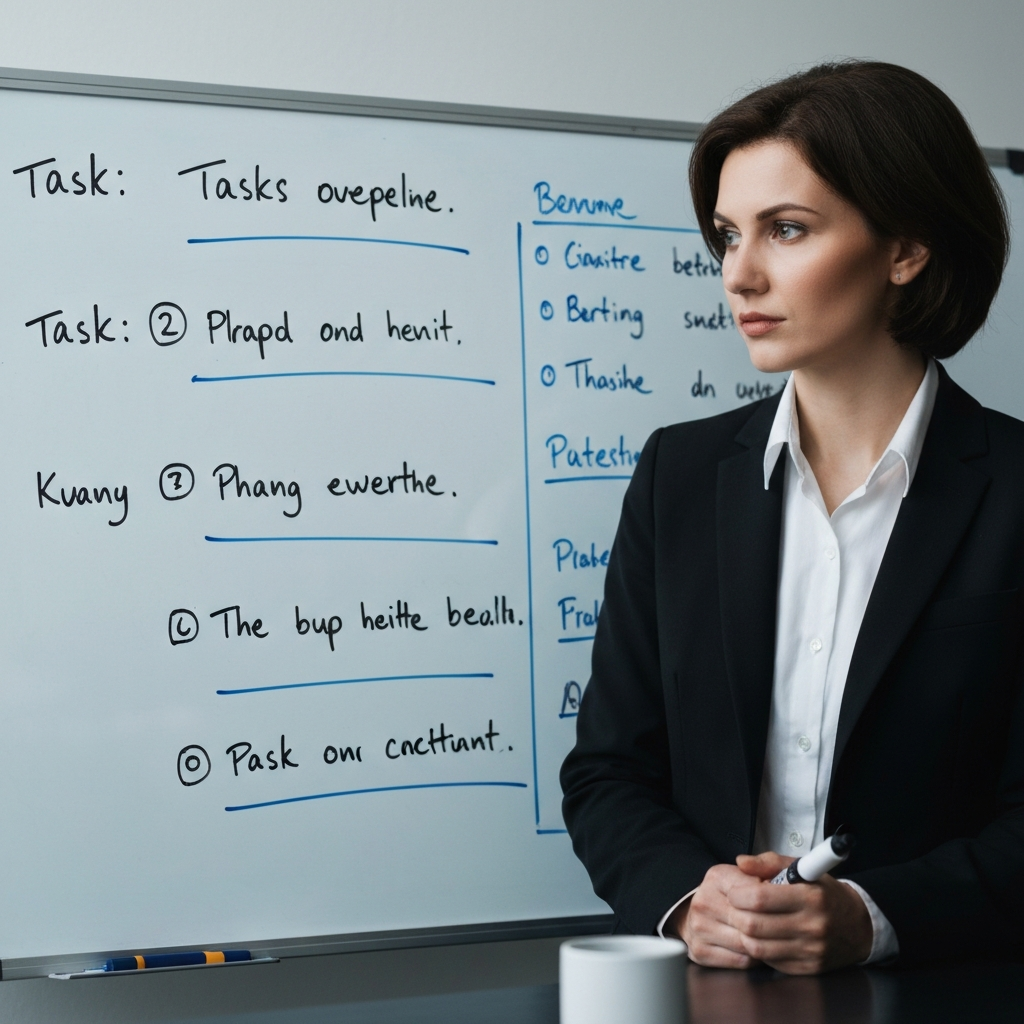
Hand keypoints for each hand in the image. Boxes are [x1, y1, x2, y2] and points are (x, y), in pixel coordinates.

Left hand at [668, 852, 872, 973]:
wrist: (858, 926)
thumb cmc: (823, 892)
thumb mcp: (801, 868)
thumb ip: (768, 862)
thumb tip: (741, 863)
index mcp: (809, 897)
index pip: (760, 899)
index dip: (738, 895)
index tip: (734, 892)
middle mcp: (812, 926)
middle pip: (755, 926)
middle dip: (736, 915)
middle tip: (734, 908)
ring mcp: (811, 951)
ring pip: (759, 948)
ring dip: (744, 935)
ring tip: (745, 922)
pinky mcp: (809, 968)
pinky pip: (771, 962)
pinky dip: (760, 949)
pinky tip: (762, 937)